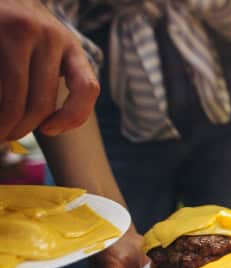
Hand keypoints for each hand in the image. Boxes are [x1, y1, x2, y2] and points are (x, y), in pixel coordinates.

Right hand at [0, 0, 98, 140]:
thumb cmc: (22, 32)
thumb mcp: (48, 48)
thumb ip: (53, 77)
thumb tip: (53, 126)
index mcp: (71, 46)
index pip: (87, 88)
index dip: (73, 117)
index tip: (50, 130)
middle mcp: (51, 37)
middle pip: (42, 102)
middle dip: (23, 128)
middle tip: (8, 137)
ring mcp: (22, 31)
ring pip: (15, 97)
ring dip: (4, 122)